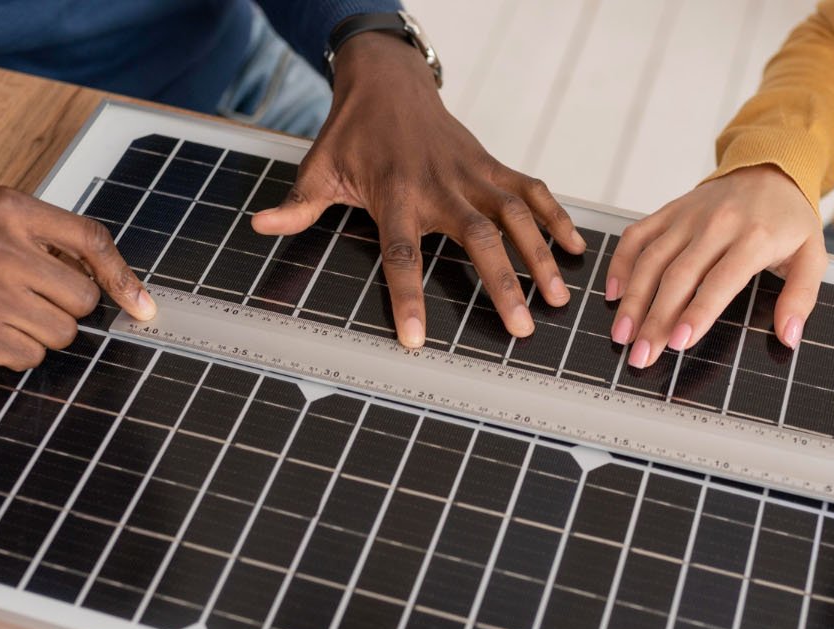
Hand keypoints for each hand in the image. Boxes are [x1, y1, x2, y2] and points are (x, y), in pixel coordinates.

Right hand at [0, 187, 155, 369]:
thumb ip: (47, 239)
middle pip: (82, 300)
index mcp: (10, 209)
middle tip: (30, 301)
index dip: (123, 278)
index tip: (141, 307)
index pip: (91, 240)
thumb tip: (115, 287)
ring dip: (42, 334)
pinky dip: (17, 352)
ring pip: (62, 333)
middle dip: (65, 310)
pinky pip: (31, 356)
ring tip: (5, 315)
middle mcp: (0, 245)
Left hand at [251, 31, 585, 348]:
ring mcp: (472, 173)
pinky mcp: (492, 164)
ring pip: (515, 215)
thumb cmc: (352, 134)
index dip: (406, 298)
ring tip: (556, 299)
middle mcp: (440, 185)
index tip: (415, 340)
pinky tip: (574, 249)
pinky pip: (531, 190)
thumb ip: (298, 206)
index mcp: (394, 195)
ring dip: (539, 256)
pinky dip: (555, 217)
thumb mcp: (319, 168)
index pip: (400, 254)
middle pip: (478, 239)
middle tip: (520, 328)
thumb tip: (260, 226)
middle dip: (500, 285)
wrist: (388, 82)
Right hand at [606, 165, 825, 367]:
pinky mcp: (669, 211)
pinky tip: (614, 293)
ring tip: (622, 334)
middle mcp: (717, 224)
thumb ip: (801, 298)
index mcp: (755, 238)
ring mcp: (688, 216)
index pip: (720, 281)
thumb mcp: (813, 256)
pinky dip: (621, 263)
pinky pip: (637, 236)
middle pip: (678, 277)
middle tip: (641, 356)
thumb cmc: (789, 220)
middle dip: (655, 320)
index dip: (697, 313)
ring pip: (651, 260)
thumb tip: (789, 337)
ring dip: (633, 300)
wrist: (771, 168)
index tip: (678, 342)